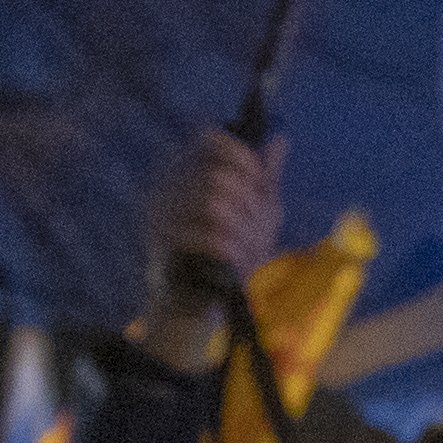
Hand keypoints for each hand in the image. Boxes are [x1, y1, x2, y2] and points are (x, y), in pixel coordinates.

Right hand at [132, 125, 277, 365]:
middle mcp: (167, 186)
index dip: (242, 158)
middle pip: (219, 175)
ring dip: (241, 229)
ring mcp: (160, 213)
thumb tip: (281, 139)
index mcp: (186, 172)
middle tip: (259, 231)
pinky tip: (234, 261)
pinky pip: (205, 235)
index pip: (210, 140)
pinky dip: (228, 249)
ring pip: (214, 201)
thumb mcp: (254, 214)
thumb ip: (264, 178)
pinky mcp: (161, 244)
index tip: (259, 182)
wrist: (193, 302)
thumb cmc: (225, 254)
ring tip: (248, 250)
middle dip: (249, 205)